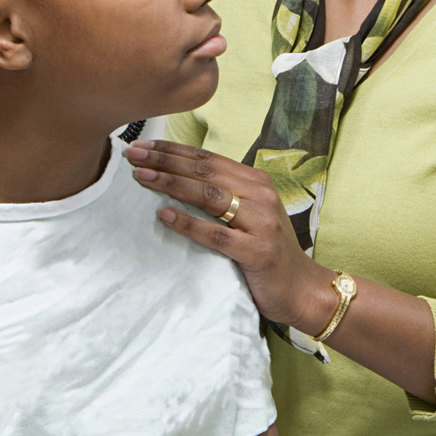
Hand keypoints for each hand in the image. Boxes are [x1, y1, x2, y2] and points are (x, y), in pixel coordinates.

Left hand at [125, 140, 334, 332]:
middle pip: (204, 172)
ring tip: (143, 177)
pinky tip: (164, 215)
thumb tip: (177, 178)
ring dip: (171, 184)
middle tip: (133, 156)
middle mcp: (260, 195)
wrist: (301, 289)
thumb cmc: (267, 250)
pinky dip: (188, 223)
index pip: (208, 159)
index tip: (142, 146)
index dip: (173, 150)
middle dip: (165, 161)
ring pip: (208, 196)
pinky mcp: (256, 250)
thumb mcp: (250, 214)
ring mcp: (260, 222)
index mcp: (256, 181)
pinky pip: (215, 234)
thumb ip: (223, 195)